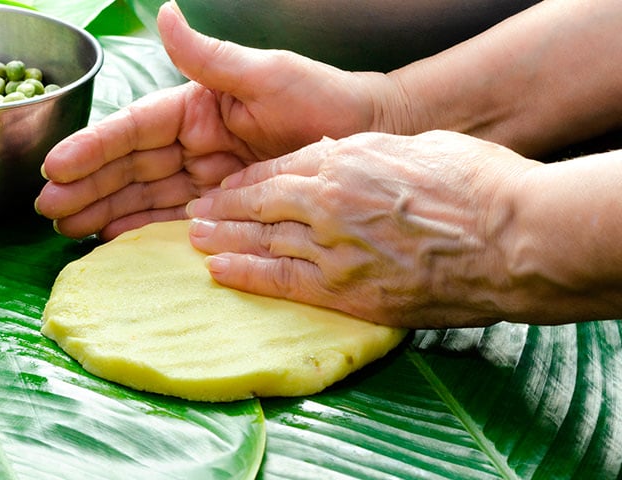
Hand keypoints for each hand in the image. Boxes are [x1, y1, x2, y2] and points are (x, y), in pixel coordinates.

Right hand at [35, 1, 387, 238]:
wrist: (361, 135)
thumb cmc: (320, 98)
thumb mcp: (266, 74)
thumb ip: (211, 58)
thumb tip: (162, 15)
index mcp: (196, 109)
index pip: (135, 129)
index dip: (95, 146)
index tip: (58, 165)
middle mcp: (194, 143)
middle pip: (131, 166)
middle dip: (88, 186)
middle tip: (49, 210)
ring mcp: (206, 176)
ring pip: (146, 194)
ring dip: (106, 210)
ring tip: (68, 228)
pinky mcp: (224, 203)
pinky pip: (177, 217)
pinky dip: (144, 228)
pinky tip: (114, 238)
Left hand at [187, 130, 537, 327]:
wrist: (513, 238)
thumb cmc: (478, 184)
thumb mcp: (417, 148)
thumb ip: (369, 158)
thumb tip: (343, 162)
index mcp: (347, 162)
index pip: (280, 169)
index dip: (249, 179)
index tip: (230, 186)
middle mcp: (329, 203)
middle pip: (261, 203)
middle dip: (224, 208)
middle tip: (195, 212)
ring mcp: (335, 250)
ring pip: (262, 241)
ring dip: (224, 240)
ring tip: (195, 239)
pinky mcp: (347, 293)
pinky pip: (283, 282)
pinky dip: (247, 275)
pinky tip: (219, 272)